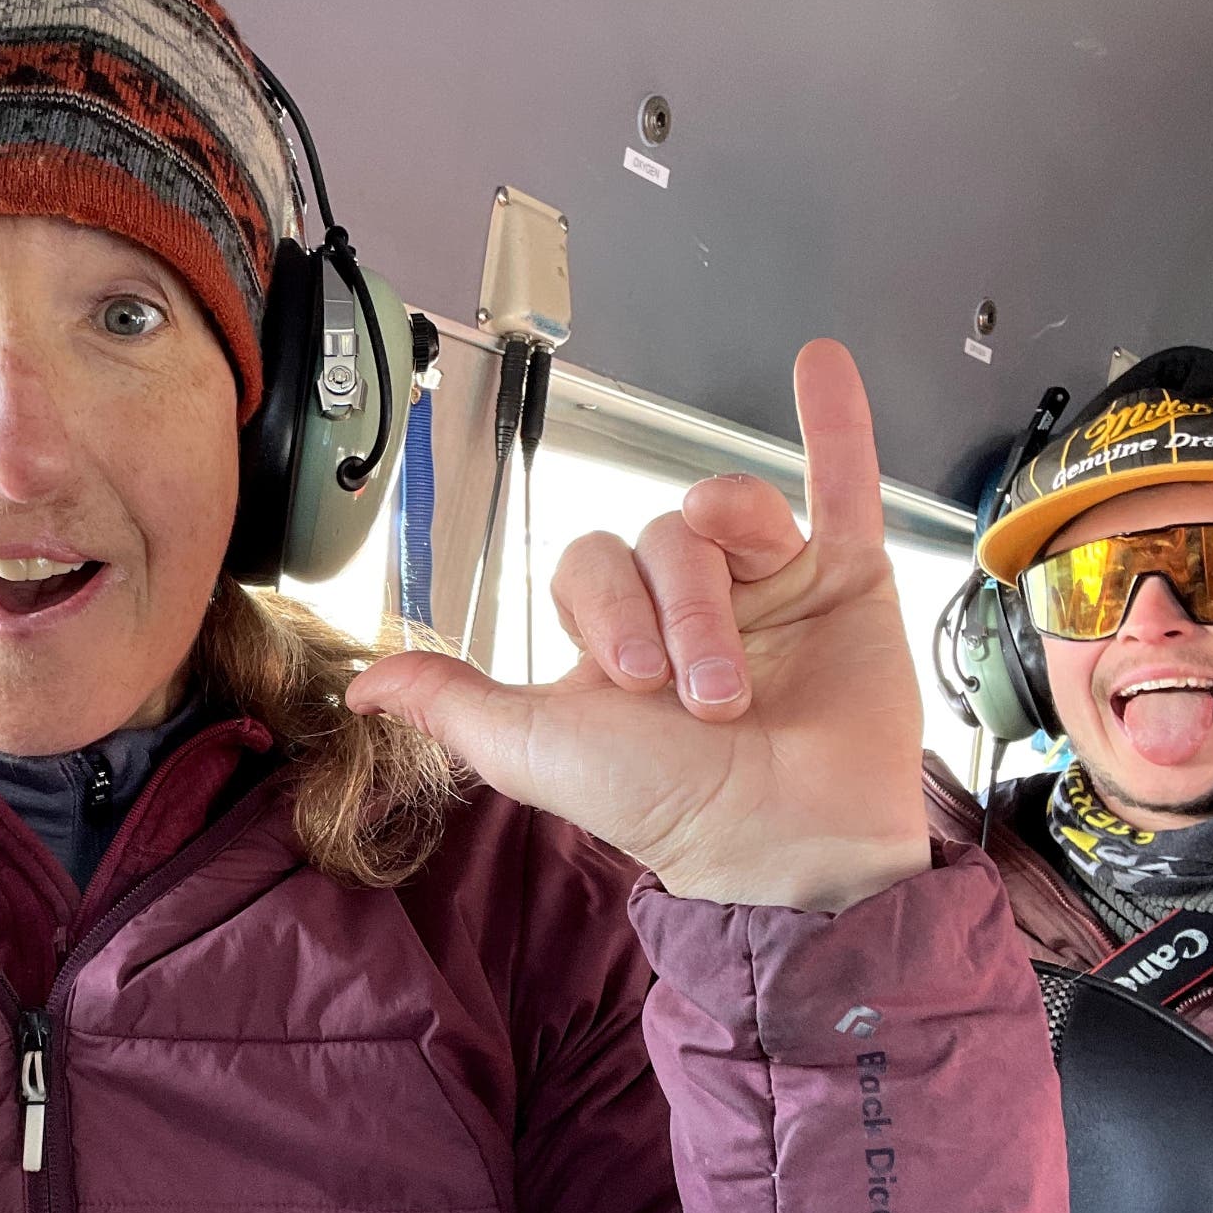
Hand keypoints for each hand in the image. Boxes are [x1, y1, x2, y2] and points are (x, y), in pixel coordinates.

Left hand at [348, 339, 929, 909]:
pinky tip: (822, 367)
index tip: (632, 680)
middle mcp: (694, 603)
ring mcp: (773, 588)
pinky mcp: (848, 583)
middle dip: (678, 613)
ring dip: (734, 576)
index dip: (606, 604)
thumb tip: (363, 685)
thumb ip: (453, 704)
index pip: (591, 561)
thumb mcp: (535, 750)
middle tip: (699, 696)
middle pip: (665, 538)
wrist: (784, 846)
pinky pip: (840, 486)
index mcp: (622, 634)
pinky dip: (836, 426)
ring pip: (738, 516)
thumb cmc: (667, 807)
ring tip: (748, 669)